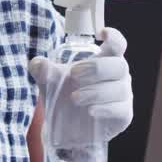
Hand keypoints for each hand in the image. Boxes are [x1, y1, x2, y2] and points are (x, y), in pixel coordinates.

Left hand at [29, 27, 133, 141]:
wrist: (67, 129)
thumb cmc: (64, 96)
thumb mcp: (50, 82)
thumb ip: (43, 71)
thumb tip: (37, 63)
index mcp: (105, 59)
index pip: (118, 44)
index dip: (114, 37)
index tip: (102, 33)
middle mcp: (118, 75)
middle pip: (119, 65)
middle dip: (96, 69)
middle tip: (74, 75)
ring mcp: (124, 95)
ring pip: (119, 88)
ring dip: (95, 92)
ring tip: (74, 98)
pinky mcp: (124, 115)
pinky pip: (121, 109)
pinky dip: (105, 109)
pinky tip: (90, 111)